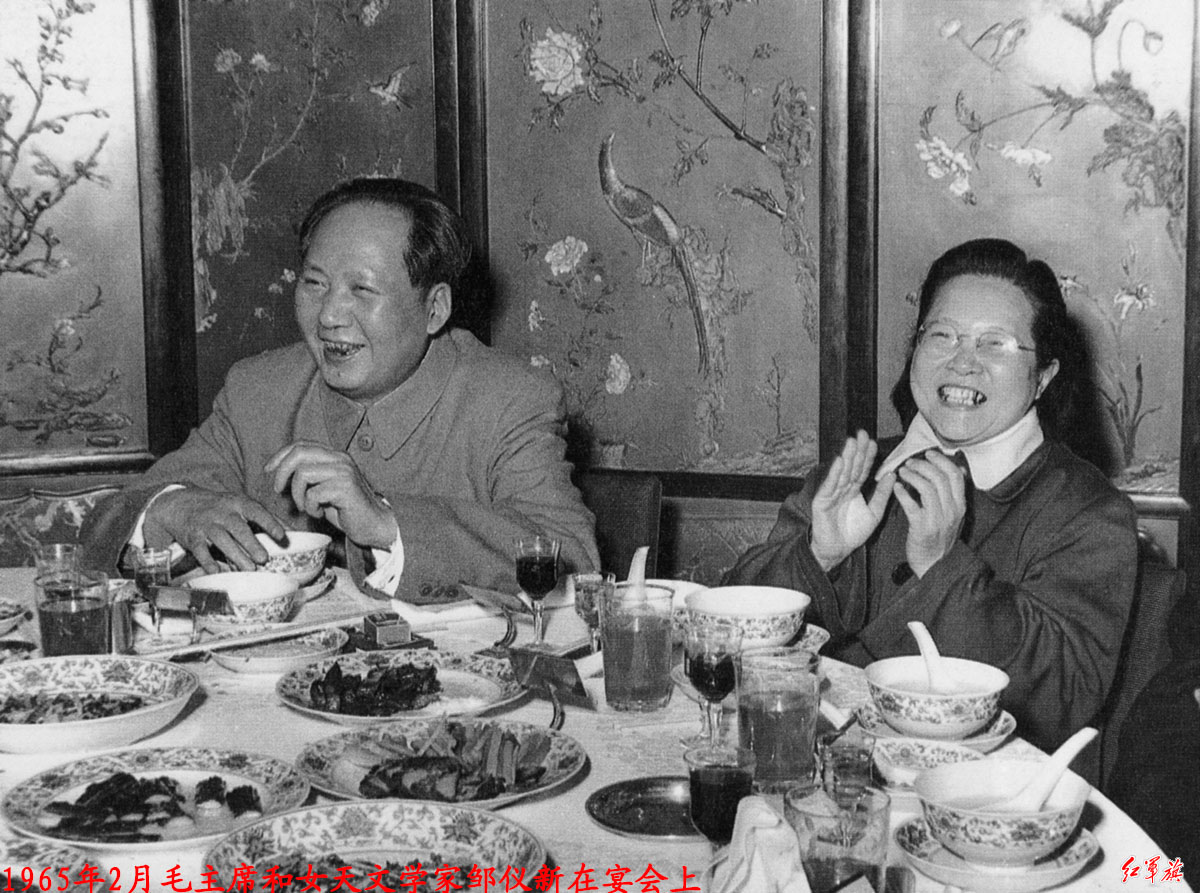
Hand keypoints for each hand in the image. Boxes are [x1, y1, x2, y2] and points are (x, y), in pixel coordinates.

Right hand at [144, 487, 285, 572]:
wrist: (181, 503)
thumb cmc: (221, 508)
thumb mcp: (241, 506)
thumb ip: (264, 519)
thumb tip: (293, 533)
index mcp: (239, 503)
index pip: (256, 511)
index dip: (270, 523)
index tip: (281, 536)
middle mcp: (223, 512)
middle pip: (238, 527)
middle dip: (251, 543)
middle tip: (264, 559)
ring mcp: (206, 524)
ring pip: (221, 539)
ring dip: (235, 554)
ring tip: (249, 568)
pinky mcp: (192, 537)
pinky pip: (200, 549)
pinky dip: (207, 561)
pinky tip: (217, 571)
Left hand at [265, 441, 396, 548]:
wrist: (374, 525)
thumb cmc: (347, 509)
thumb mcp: (324, 488)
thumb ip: (309, 477)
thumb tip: (279, 473)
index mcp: (334, 456)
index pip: (301, 445)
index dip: (281, 456)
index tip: (269, 471)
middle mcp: (340, 459)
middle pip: (299, 453)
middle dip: (282, 472)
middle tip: (278, 490)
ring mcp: (344, 472)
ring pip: (303, 473)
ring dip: (297, 495)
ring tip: (306, 507)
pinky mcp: (345, 488)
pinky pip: (313, 494)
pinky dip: (310, 507)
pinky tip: (320, 513)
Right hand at [809, 431, 893, 570]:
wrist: (837, 551)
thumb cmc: (853, 533)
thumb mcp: (874, 513)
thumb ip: (882, 495)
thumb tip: (892, 475)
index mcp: (854, 491)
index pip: (862, 470)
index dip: (868, 456)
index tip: (873, 442)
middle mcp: (842, 489)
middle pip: (852, 467)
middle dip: (857, 450)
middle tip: (862, 434)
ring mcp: (831, 494)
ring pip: (842, 473)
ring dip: (846, 457)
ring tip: (852, 442)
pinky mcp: (822, 501)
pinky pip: (830, 485)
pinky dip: (834, 473)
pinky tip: (840, 461)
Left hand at [893, 450, 967, 577]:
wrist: (935, 565)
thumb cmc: (940, 536)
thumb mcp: (954, 514)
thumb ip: (955, 493)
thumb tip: (960, 468)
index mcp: (961, 505)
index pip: (955, 475)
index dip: (941, 461)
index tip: (928, 454)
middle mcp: (952, 511)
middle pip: (940, 478)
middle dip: (923, 465)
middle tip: (910, 462)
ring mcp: (938, 520)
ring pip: (927, 488)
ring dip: (912, 476)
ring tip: (902, 472)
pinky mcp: (922, 528)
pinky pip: (911, 505)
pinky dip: (902, 493)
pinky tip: (896, 487)